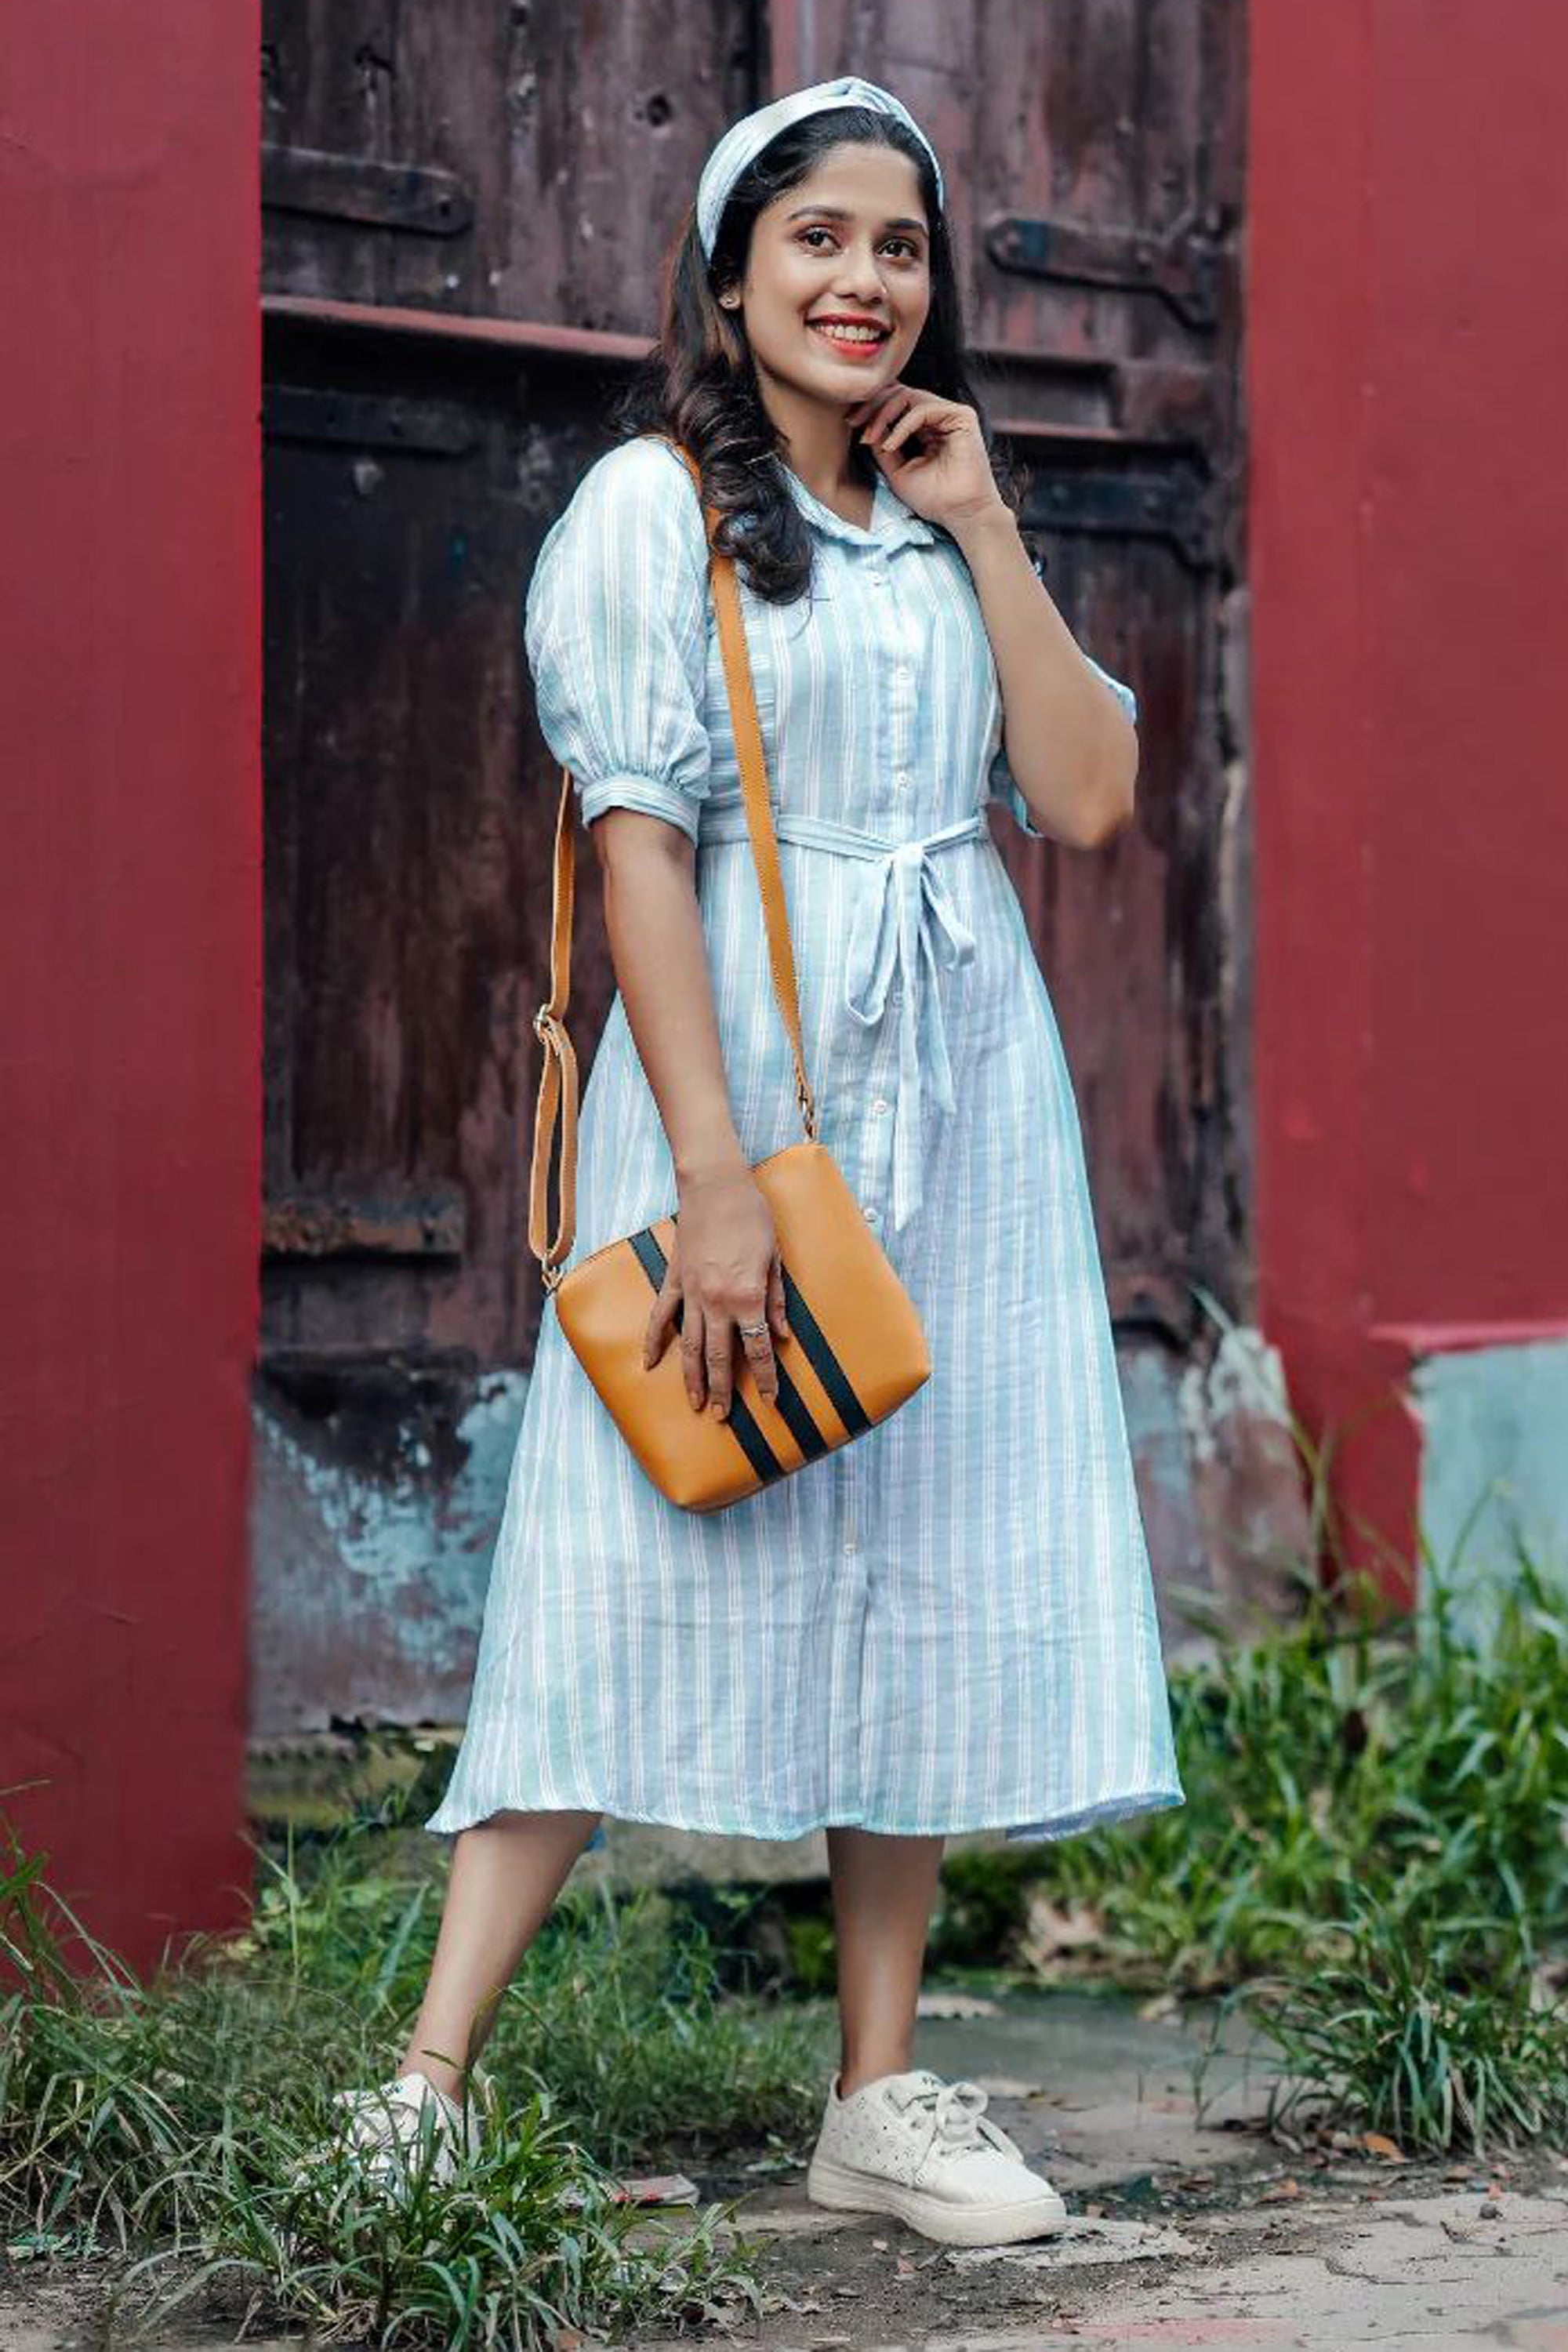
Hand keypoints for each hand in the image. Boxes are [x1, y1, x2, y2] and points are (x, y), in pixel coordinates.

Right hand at [642, 1167, 792, 1418]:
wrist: (716, 1186)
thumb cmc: (752, 1218)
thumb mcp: (776, 1259)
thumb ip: (776, 1301)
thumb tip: (783, 1336)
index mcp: (747, 1297)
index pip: (759, 1349)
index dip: (766, 1379)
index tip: (772, 1401)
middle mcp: (717, 1302)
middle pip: (719, 1358)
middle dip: (725, 1391)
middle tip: (726, 1417)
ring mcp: (691, 1294)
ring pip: (689, 1346)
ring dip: (692, 1379)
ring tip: (697, 1404)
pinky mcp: (673, 1280)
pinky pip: (660, 1317)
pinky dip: (653, 1342)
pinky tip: (649, 1364)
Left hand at [844, 381, 1006, 532]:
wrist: (961, 514)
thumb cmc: (933, 499)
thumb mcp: (896, 470)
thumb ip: (881, 444)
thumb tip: (863, 422)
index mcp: (924, 427)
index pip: (894, 403)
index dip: (870, 408)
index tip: (850, 424)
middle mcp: (938, 416)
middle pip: (898, 392)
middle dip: (872, 405)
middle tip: (853, 422)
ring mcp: (950, 414)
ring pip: (908, 395)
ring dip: (883, 414)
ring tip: (870, 437)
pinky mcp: (962, 417)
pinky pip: (923, 408)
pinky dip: (902, 425)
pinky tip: (891, 444)